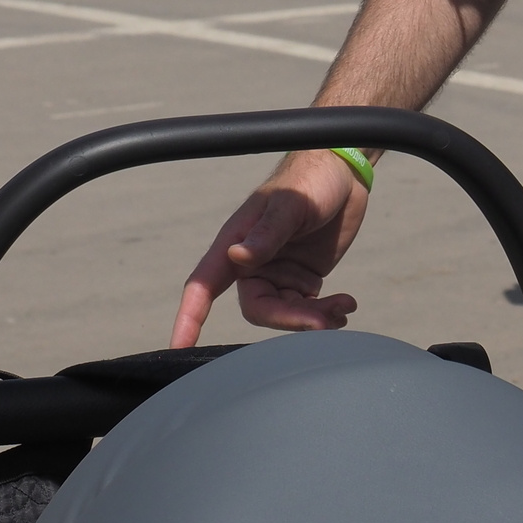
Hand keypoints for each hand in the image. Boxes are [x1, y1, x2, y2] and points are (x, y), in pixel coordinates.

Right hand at [171, 148, 369, 347]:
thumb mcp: (291, 203)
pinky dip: (325, 313)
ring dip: (313, 317)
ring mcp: (278, 273)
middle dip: (290, 319)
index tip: (177, 347)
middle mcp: (252, 263)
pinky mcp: (302, 279)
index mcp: (236, 243)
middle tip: (324, 321)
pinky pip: (306, 309)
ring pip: (285, 313)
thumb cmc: (309, 180)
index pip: (204, 285)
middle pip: (258, 309)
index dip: (189, 317)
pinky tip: (345, 305)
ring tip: (343, 307)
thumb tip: (238, 256)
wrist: (345, 175)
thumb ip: (268, 232)